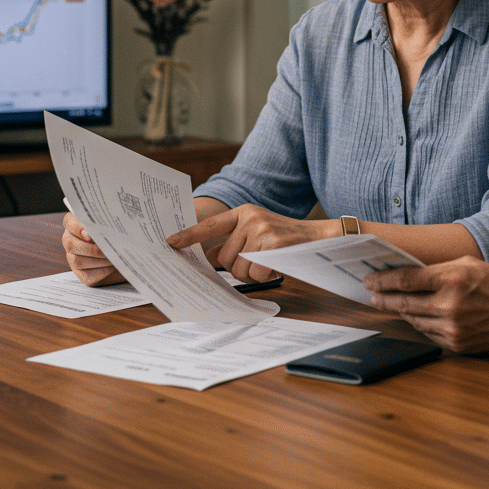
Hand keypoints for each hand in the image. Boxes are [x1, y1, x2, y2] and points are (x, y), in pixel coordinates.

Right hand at [61, 211, 124, 286]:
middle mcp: (70, 240)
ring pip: (77, 261)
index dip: (77, 228)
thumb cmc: (116, 232)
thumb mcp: (112, 223)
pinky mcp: (82, 273)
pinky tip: (112, 266)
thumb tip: (107, 226)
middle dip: (91, 248)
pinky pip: (87, 275)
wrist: (122, 250)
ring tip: (113, 256)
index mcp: (75, 223)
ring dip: (98, 260)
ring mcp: (73, 257)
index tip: (89, 234)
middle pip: (70, 244)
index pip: (69, 222)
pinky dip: (101, 271)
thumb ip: (107, 222)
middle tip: (107, 248)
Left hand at [167, 205, 336, 282]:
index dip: (189, 235)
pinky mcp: (273, 244)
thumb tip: (206, 258)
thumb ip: (232, 242)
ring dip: (251, 273)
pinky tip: (275, 266)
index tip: (170, 242)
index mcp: (243, 213)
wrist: (318, 237)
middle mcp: (250, 218)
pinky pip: (255, 272)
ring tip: (267, 262)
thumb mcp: (256, 233)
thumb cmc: (283, 239)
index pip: (211, 225)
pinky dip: (264, 275)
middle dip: (236, 267)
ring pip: (238, 268)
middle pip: (223, 257)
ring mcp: (262, 230)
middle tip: (255, 261)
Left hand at [363, 257, 488, 354]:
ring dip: (401, 312)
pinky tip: (415, 317)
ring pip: (414, 320)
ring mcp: (452, 328)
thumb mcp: (469, 264)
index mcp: (451, 279)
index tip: (369, 281)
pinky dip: (420, 325)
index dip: (383, 281)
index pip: (406, 280)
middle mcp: (449, 305)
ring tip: (391, 304)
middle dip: (384, 298)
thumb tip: (412, 275)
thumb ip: (439, 270)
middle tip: (372, 294)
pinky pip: (429, 335)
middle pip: (404, 302)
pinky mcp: (457, 345)